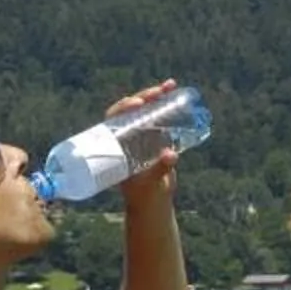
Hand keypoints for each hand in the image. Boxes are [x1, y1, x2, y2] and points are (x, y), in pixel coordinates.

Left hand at [108, 77, 181, 194]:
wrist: (151, 204)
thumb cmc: (145, 196)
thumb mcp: (151, 183)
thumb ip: (161, 169)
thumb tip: (172, 155)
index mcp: (116, 147)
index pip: (114, 121)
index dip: (124, 108)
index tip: (136, 104)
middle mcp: (127, 138)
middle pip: (132, 111)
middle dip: (145, 97)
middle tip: (159, 90)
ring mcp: (141, 137)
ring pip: (146, 111)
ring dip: (157, 96)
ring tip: (170, 85)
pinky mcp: (155, 139)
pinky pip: (159, 118)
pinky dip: (167, 106)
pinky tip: (175, 94)